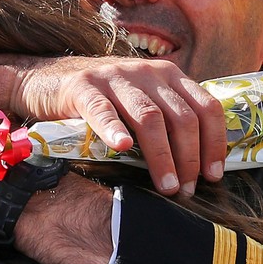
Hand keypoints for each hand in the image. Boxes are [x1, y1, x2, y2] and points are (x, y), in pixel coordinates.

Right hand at [9, 55, 228, 196]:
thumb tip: (198, 165)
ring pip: (149, 117)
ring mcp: (115, 78)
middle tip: (186, 190)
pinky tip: (120, 148)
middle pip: (181, 117)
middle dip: (190, 158)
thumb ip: (167, 118)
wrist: (48, 80)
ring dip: (162, 156)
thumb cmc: (102, 100)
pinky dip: (113, 129)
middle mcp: (147, 73)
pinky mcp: (84, 87)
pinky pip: (102, 110)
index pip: (206, 107)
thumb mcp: (141, 100)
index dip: (214, 143)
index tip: (213, 176)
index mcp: (168, 76)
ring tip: (166, 186)